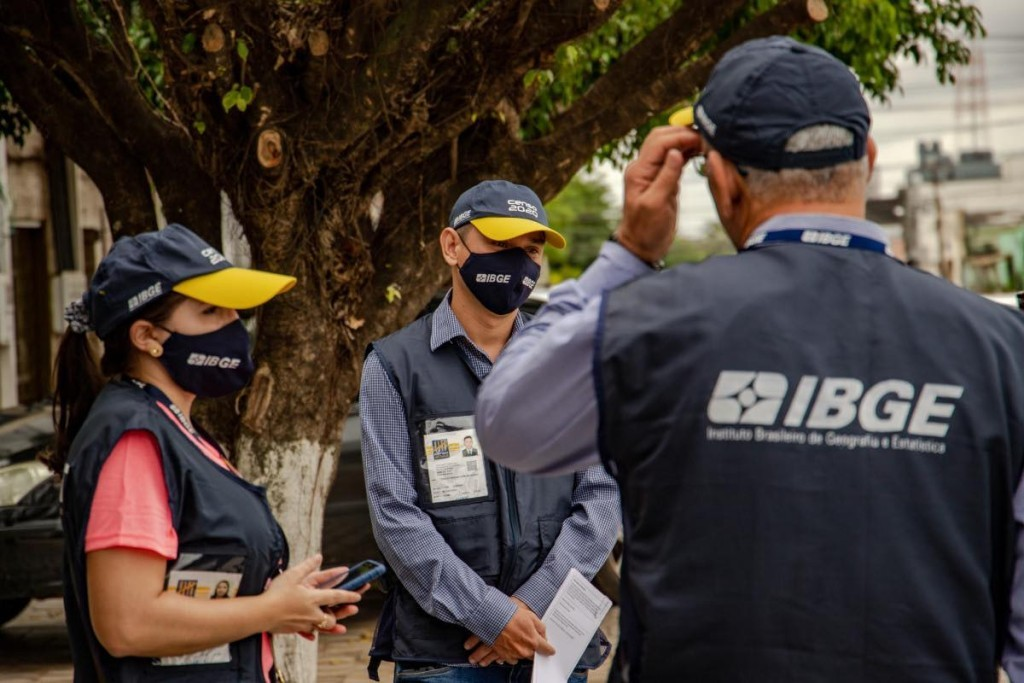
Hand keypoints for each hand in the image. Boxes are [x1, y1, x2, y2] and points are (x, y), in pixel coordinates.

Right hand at [262, 554, 361, 637]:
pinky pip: (309, 633)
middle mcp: (311, 614)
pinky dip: (314, 632)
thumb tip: (318, 557)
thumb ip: (307, 566)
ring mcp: (304, 624)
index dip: (348, 595)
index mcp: (313, 599)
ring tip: (337, 622)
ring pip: (323, 627)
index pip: (335, 596)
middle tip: (351, 609)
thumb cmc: (276, 593)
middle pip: (332, 616)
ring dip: (330, 624)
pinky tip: (314, 634)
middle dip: (341, 613)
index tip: (358, 596)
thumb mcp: (292, 575)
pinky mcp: (296, 630)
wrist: (260, 614)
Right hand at [465, 596, 553, 664]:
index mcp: (533, 641)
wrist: (493, 619)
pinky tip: (511, 644)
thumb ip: (540, 627)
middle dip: (534, 648)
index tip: (551, 650)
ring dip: (523, 650)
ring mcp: (514, 654)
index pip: (546, 649)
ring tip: (517, 638)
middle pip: (534, 653)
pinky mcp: (505, 656)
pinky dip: (513, 653)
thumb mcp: (531, 616)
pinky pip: (512, 658)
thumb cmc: (512, 615)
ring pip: (523, 655)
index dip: (549, 649)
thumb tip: (543, 635)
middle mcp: (525, 650)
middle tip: (530, 639)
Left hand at [617, 125, 702, 263]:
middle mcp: (644, 167)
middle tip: (707, 137)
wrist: (642, 246)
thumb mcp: (656, 204)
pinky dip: (688, 152)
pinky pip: (675, 158)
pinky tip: (701, 152)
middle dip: (683, 133)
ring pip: (669, 145)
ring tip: (707, 143)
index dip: (680, 136)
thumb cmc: (647, 229)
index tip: (701, 138)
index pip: (659, 142)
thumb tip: (676, 152)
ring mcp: (653, 172)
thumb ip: (666, 177)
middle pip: (662, 137)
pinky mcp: (663, 178)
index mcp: (639, 171)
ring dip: (686, 141)